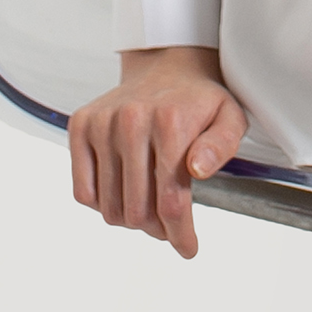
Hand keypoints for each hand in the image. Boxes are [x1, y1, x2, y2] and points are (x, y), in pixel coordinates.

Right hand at [68, 45, 247, 257]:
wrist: (168, 63)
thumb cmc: (198, 99)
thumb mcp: (229, 117)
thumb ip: (222, 145)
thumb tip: (198, 168)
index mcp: (170, 120)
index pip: (170, 201)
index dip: (180, 234)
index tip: (187, 247)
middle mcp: (131, 120)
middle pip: (138, 211)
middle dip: (158, 229)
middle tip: (169, 224)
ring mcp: (103, 122)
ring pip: (109, 208)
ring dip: (131, 220)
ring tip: (149, 206)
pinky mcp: (82, 125)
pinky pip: (83, 192)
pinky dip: (102, 204)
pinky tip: (123, 192)